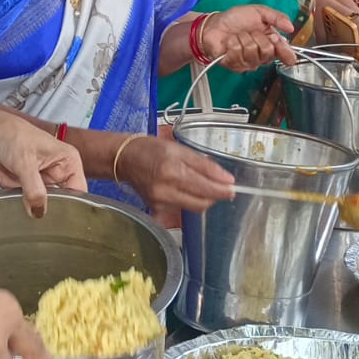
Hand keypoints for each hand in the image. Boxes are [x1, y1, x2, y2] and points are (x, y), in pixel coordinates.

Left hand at [0, 99, 86, 217]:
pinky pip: (22, 201)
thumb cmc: (10, 134)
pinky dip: (11, 193)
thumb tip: (39, 212)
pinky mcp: (24, 186)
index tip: (58, 216)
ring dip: (22, 195)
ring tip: (13, 175)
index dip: (71, 205)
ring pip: (38, 203)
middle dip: (41, 201)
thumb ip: (34, 190)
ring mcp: (39, 180)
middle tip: (29, 194)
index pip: (78, 191)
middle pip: (59, 201)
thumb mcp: (25, 162)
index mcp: (68, 162)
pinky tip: (6, 177)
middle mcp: (57, 172)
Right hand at [115, 134, 234, 211]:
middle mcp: (166, 190)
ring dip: (202, 198)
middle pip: (201, 203)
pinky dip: (188, 201)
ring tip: (200, 184)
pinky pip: (180, 209)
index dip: (222, 190)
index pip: (205, 188)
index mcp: (173, 171)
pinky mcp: (156, 209)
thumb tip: (226, 179)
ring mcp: (160, 202)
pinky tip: (185, 190)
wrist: (125, 159)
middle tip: (221, 187)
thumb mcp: (180, 149)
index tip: (233, 187)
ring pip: (192, 207)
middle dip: (215, 196)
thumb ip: (205, 165)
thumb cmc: (152, 149)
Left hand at [201, 6, 296, 71]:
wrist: (215, 25)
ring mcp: (249, 63)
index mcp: (271, 43)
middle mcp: (262, 55)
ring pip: (252, 53)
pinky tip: (230, 43)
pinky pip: (238, 55)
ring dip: (243, 39)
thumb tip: (291, 27)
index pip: (285, 54)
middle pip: (268, 52)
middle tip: (250, 32)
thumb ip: (276, 17)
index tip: (278, 42)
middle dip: (257, 37)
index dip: (285, 51)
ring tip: (238, 36)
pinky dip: (232, 44)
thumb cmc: (236, 19)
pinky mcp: (236, 66)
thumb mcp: (259, 12)